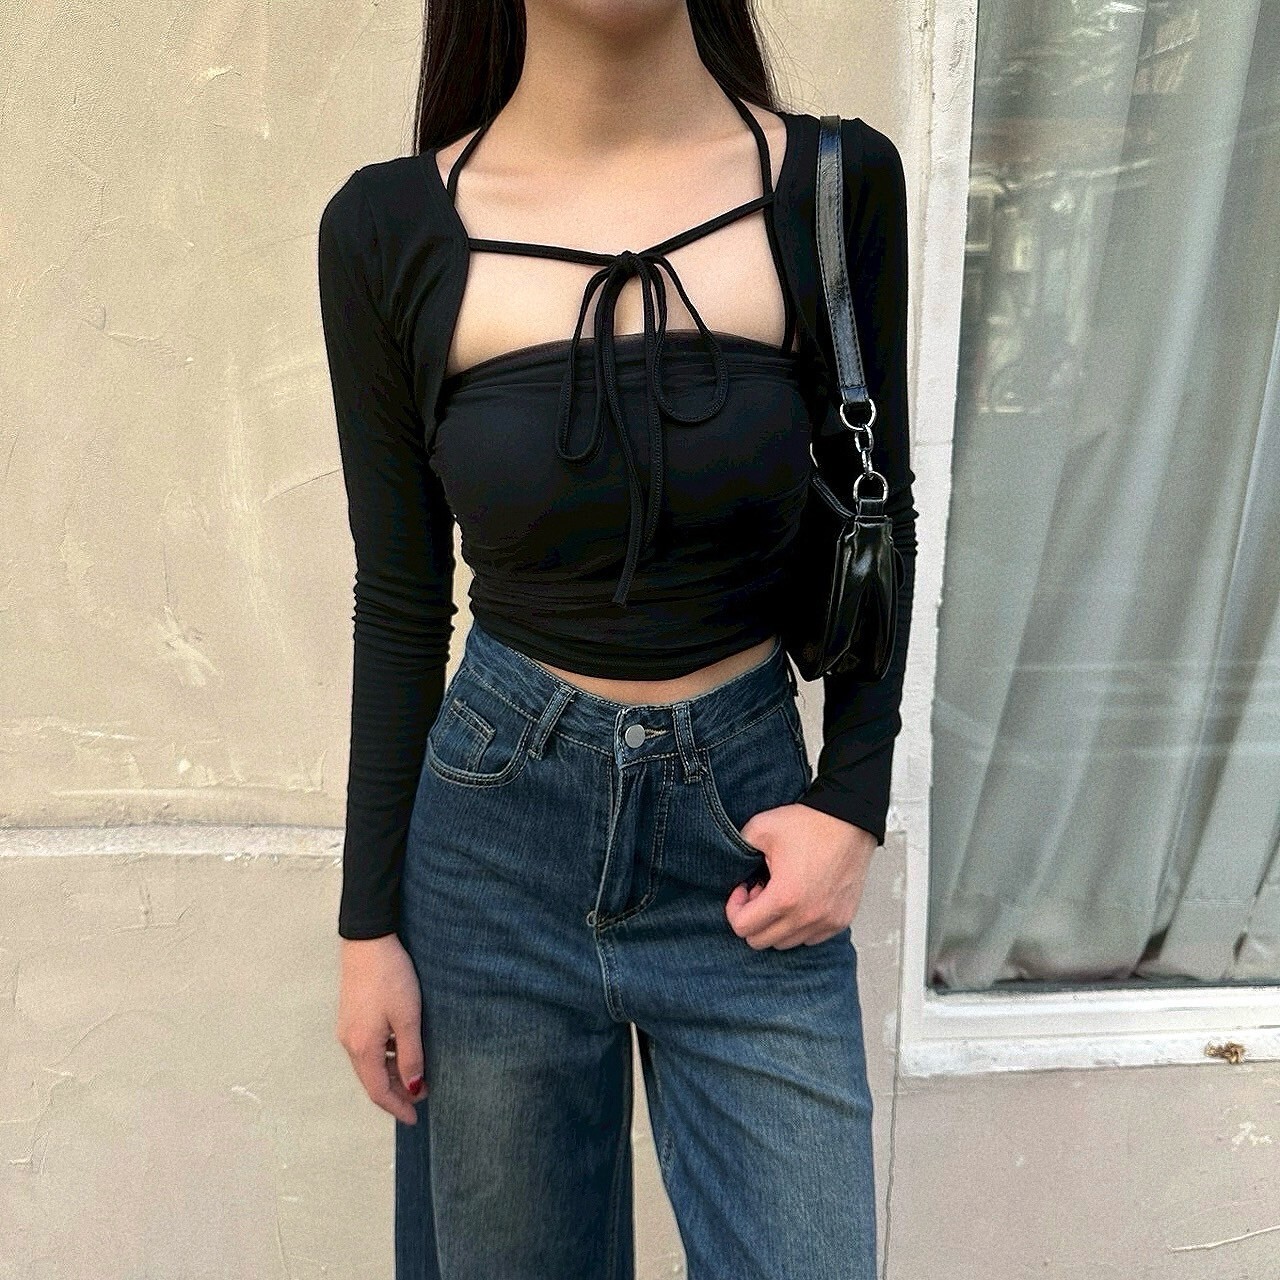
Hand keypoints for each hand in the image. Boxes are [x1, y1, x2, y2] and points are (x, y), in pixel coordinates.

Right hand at [335, 933, 426, 1123]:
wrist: (368, 941)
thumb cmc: (391, 978)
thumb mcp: (407, 1017)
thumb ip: (410, 1055)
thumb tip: (412, 1088)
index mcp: (362, 1048)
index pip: (378, 1091)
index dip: (396, 1107)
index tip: (414, 1118)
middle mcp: (349, 1043)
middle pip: (372, 1080)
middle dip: (395, 1093)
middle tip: (421, 1098)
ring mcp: (348, 1029)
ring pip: (369, 1064)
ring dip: (391, 1074)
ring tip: (417, 1075)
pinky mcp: (351, 1016)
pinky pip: (367, 1048)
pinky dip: (385, 1057)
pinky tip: (401, 1050)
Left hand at [724, 804, 876, 948]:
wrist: (851, 820)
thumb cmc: (809, 824)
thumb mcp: (760, 828)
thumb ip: (738, 848)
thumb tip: (732, 867)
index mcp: (784, 898)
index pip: (742, 928)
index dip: (734, 908)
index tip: (742, 889)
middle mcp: (807, 917)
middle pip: (761, 941)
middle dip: (753, 918)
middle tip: (759, 892)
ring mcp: (827, 922)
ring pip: (786, 943)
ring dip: (776, 924)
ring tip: (781, 895)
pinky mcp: (841, 920)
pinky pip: (810, 938)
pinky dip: (799, 926)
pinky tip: (799, 900)